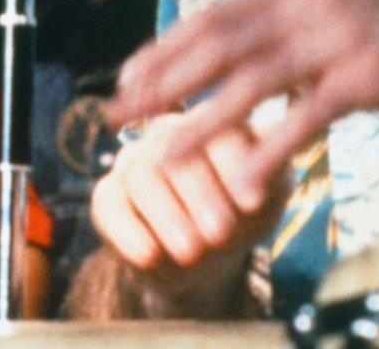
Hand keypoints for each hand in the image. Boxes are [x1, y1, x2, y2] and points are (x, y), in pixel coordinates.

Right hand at [88, 111, 289, 315]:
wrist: (206, 258)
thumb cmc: (244, 214)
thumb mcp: (269, 197)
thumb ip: (271, 175)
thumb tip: (267, 161)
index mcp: (210, 120)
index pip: (218, 129)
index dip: (236, 167)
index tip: (253, 205)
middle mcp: (168, 130)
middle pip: (176, 148)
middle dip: (200, 194)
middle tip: (220, 233)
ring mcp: (134, 159)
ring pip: (142, 175)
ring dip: (168, 215)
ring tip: (191, 252)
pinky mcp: (108, 193)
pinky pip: (107, 205)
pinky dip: (127, 232)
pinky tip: (149, 256)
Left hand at [107, 0, 378, 202]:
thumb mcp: (338, 19)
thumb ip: (290, 31)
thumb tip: (239, 48)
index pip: (213, 15)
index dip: (165, 47)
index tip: (127, 77)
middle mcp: (309, 6)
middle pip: (217, 42)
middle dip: (163, 79)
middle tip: (120, 113)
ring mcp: (339, 40)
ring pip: (252, 80)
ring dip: (201, 120)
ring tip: (162, 155)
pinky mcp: (368, 78)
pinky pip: (308, 118)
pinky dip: (272, 149)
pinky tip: (244, 181)